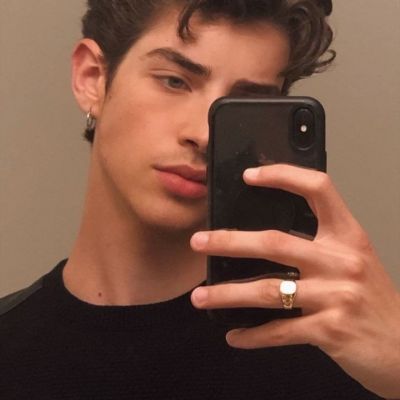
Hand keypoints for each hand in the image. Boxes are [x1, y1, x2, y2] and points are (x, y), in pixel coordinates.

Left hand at [190, 164, 399, 398]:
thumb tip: (265, 240)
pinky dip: (253, 334)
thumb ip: (319, 245)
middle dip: (229, 242)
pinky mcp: (330, 330)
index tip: (250, 175)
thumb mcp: (354, 261)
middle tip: (199, 242)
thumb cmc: (374, 299)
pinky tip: (235, 334)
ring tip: (200, 297)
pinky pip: (280, 330)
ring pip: (268, 290)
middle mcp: (342, 261)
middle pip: (274, 242)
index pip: (318, 189)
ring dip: (228, 294)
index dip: (283, 176)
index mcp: (348, 236)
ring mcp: (336, 296)